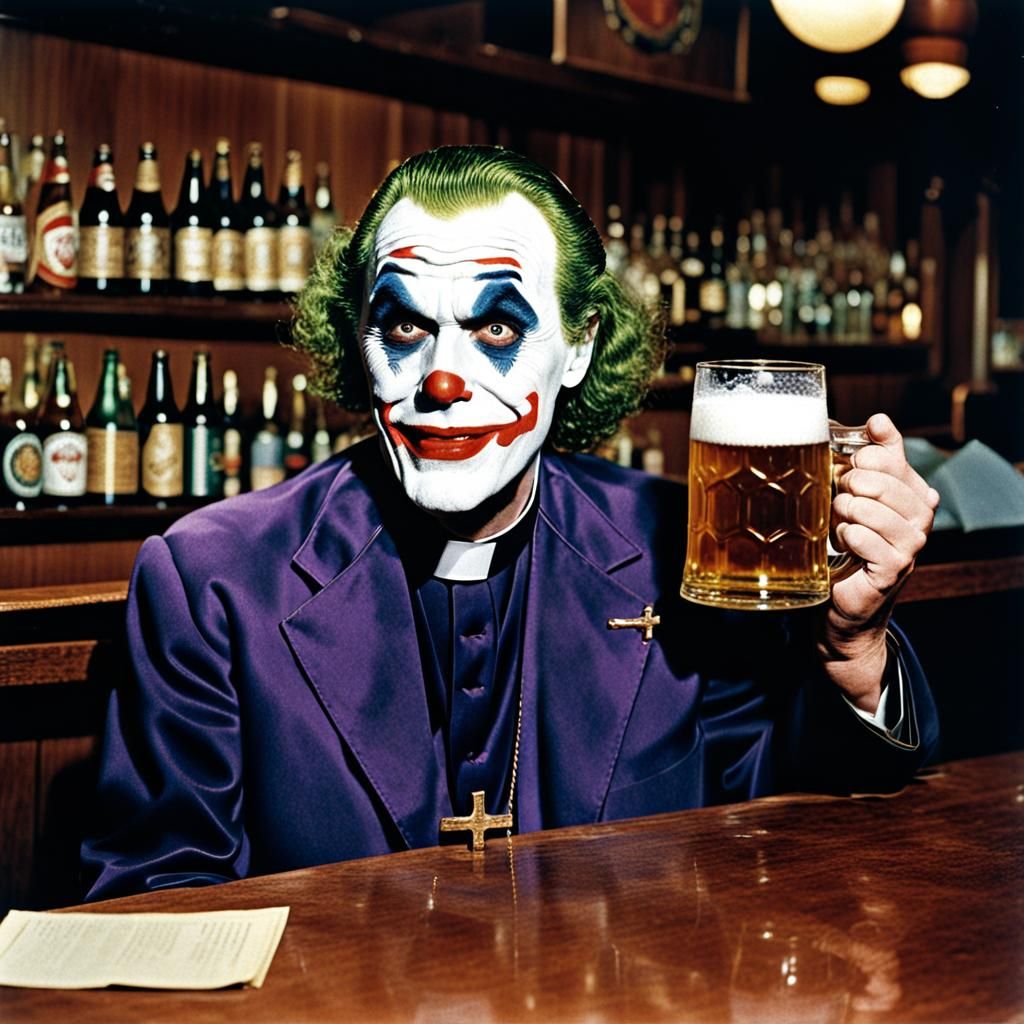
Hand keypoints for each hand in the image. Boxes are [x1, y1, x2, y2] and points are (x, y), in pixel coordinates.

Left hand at [819, 413, 939, 709]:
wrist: (844, 600)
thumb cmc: (847, 542)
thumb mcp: (857, 495)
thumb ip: (870, 457)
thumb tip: (878, 419)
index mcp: (913, 490)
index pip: (892, 454)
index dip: (865, 453)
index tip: (852, 459)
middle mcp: (921, 515)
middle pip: (878, 478)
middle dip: (848, 485)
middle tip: (840, 500)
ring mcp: (911, 543)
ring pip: (867, 507)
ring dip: (843, 512)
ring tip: (840, 523)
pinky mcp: (894, 566)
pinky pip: (861, 536)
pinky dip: (844, 537)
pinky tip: (843, 546)